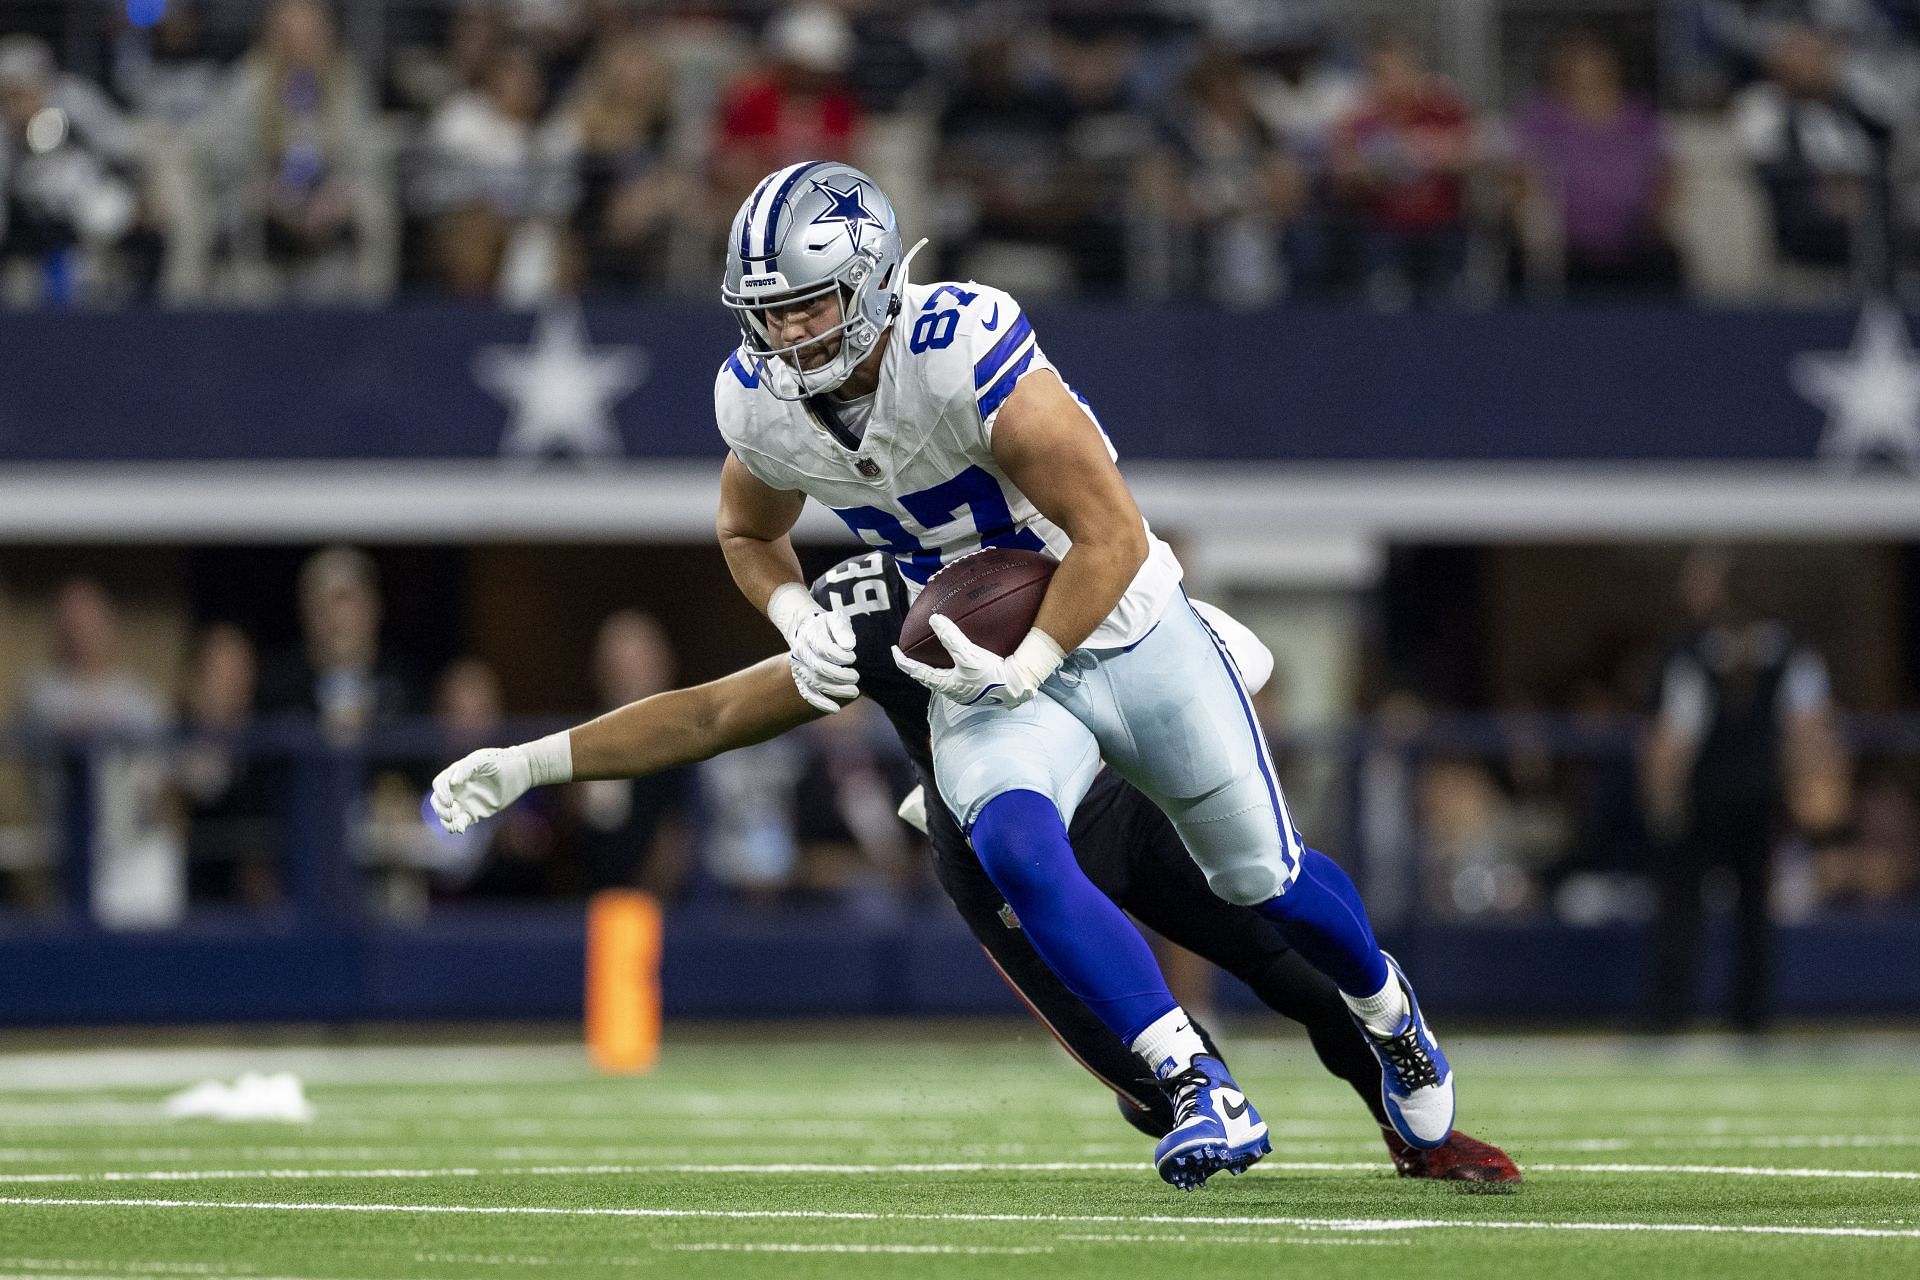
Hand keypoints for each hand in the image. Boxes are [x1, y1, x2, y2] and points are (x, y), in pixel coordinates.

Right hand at [431, 746, 532, 834]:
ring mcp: (465, 801)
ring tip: (455, 824)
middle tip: (452, 812)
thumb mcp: (483, 760)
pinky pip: (460, 822)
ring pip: (447, 814)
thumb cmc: (500, 760)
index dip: (441, 793)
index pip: (439, 784)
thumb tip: (453, 781)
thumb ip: (467, 768)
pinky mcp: (474, 813)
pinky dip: (457, 826)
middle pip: (438, 801)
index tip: (449, 800)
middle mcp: (457, 789)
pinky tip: (461, 829)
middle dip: (440, 808)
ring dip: (446, 820)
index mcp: (456, 774)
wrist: (519, 771)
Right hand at [786, 608, 858, 712]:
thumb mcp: (836, 619)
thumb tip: (849, 646)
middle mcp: (801, 653)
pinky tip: (835, 709)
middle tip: (857, 677)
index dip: (840, 656)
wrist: (807, 629)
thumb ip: (842, 629)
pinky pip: (808, 694)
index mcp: (809, 636)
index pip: (823, 649)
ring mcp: (800, 667)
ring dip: (836, 690)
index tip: (853, 657)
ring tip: (854, 692)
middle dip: (840, 676)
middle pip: (819, 668)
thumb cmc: (827, 625)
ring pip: (816, 683)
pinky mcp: (801, 679)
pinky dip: (821, 703)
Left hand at [892, 615, 1062, 708]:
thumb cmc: (992, 674)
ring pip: (944, 678)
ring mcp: (966, 692)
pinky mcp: (979, 689)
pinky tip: (963, 660)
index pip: (916, 672)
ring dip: (936, 667)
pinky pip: (960, 677)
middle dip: (919, 666)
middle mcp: (953, 692)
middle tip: (911, 654)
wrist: (1018, 686)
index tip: (894, 650)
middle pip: (929, 678)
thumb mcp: (968, 654)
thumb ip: (950, 637)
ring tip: (934, 657)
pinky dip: (954, 667)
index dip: (903, 661)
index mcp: (945, 685)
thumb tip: (934, 620)